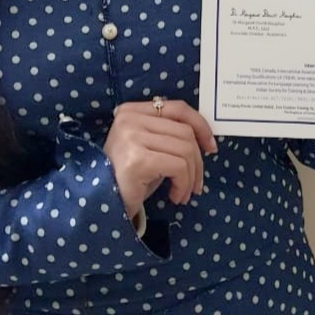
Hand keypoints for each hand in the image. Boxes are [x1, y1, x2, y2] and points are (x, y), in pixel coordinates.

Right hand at [102, 99, 215, 218]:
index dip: (201, 125)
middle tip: (195, 185)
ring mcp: (132, 137)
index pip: (177, 108)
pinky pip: (179, 166)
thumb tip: (205, 139)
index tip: (211, 147)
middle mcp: (129, 119)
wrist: (103, 206)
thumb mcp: (150, 148)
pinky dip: (183, 184)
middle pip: (185, 132)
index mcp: (131, 111)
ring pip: (185, 150)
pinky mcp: (138, 159)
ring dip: (191, 177)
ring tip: (183, 193)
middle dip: (197, 162)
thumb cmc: (130, 178)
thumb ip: (168, 135)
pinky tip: (174, 196)